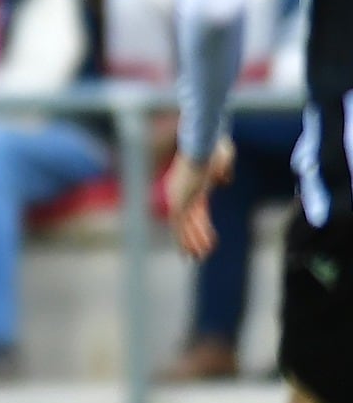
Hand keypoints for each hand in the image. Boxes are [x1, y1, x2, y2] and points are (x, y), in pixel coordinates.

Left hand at [166, 138, 234, 260]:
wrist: (203, 145)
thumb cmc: (214, 149)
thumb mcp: (222, 161)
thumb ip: (222, 172)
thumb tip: (224, 180)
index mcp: (192, 186)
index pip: (196, 212)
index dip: (202, 226)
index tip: (209, 240)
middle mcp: (181, 193)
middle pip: (187, 222)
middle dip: (193, 239)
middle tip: (198, 255)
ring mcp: (178, 198)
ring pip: (182, 227)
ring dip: (191, 243)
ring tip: (199, 258)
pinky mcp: (177, 201)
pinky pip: (180, 226)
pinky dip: (186, 239)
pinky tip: (194, 250)